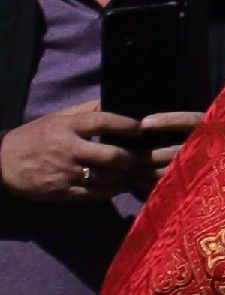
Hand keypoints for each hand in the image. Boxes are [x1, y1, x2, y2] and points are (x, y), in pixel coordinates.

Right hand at [2, 106, 137, 205]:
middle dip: (129, 157)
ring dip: (122, 175)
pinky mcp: (63, 192)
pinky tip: (116, 185)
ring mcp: (66, 173)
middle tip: (133, 156)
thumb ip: (86, 110)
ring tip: (126, 171)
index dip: (126, 125)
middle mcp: (68, 150)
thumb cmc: (35, 137)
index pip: (103, 122)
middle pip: (112, 155)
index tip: (140, 128)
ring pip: (108, 177)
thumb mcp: (57, 118)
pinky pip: (97, 194)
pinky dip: (111, 190)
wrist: (2, 164)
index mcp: (67, 127)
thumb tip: (114, 100)